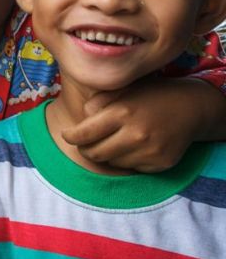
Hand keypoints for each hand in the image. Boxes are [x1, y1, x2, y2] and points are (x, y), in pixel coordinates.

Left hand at [62, 78, 197, 171]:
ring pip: (111, 163)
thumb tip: (81, 121)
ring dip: (107, 154)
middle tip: (86, 142)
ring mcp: (150, 151)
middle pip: (94, 154)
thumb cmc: (150, 95)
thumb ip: (97, 102)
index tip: (67, 135)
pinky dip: (126, 160)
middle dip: (85, 149)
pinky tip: (134, 146)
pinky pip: (131, 168)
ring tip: (116, 139)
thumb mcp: (123, 90)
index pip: (84, 134)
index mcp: (122, 112)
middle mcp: (136, 134)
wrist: (192, 107)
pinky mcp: (161, 164)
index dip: (71, 136)